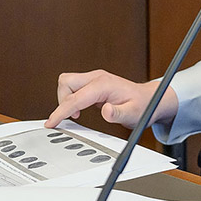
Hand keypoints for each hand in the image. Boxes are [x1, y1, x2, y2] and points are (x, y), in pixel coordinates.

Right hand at [45, 69, 178, 129]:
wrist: (149, 100)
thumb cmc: (143, 106)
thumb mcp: (133, 114)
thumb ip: (119, 114)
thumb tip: (106, 111)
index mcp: (104, 84)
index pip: (75, 97)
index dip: (61, 111)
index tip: (51, 123)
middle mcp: (97, 77)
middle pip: (66, 82)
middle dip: (62, 101)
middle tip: (70, 119)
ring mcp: (94, 79)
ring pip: (67, 83)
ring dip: (65, 99)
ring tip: (76, 116)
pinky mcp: (93, 84)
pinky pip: (74, 88)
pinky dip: (71, 100)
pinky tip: (78, 112)